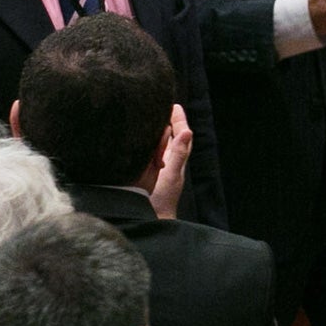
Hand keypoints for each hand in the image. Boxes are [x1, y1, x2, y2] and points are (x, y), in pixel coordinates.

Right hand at [149, 102, 190, 219]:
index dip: (178, 120)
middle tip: (161, 106)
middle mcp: (167, 163)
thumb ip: (179, 154)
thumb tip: (187, 131)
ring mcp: (156, 168)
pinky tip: (137, 140)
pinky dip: (144, 145)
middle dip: (167, 122)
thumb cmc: (162, 200)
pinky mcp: (144, 173)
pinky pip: (145, 154)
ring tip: (150, 117)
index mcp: (175, 161)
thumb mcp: (171, 174)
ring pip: (158, 145)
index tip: (174, 106)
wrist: (150, 220)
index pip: (180, 135)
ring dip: (155, 132)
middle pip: (169, 138)